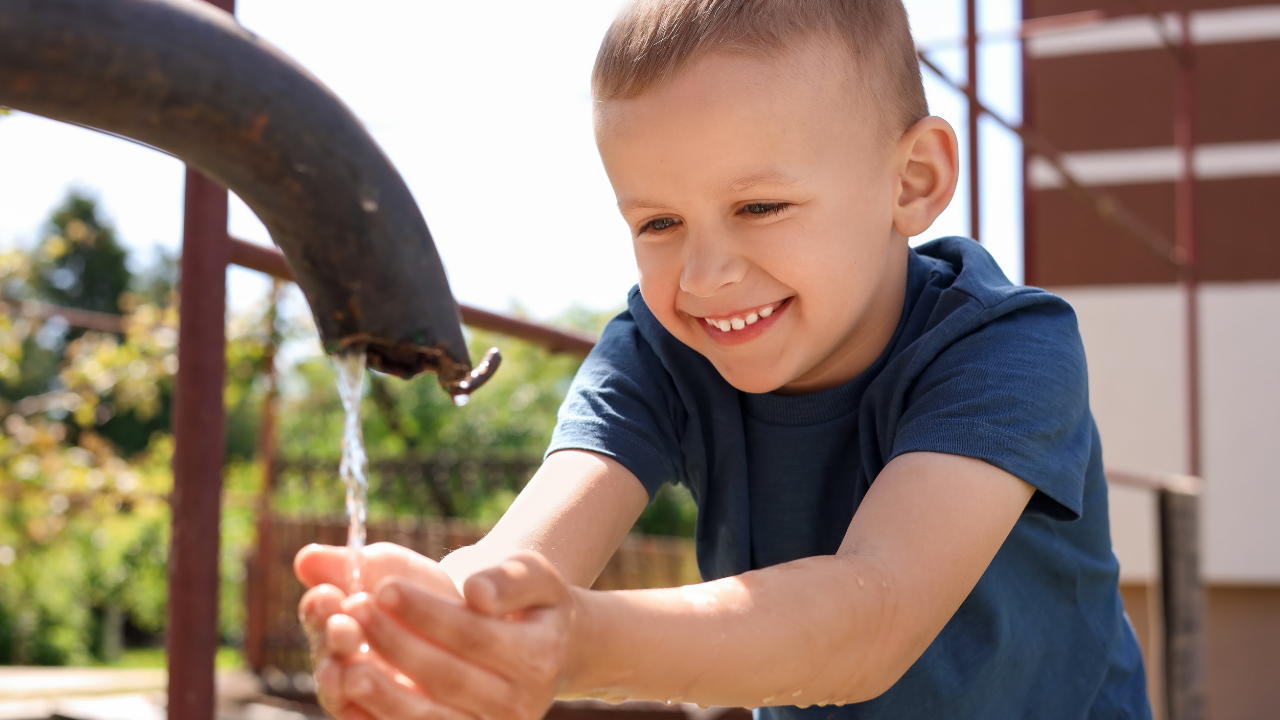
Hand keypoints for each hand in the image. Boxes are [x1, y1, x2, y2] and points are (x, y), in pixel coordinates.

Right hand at [295, 543, 462, 716]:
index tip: (327, 596)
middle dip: (332, 643)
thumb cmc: (419, 590)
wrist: (468, 618)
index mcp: (334, 625)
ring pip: (348, 696)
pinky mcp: (393, 715)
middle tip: (344, 628)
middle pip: (327, 660)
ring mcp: (367, 694)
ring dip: (350, 683)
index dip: (317, 610)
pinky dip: (375, 713)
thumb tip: (306, 557)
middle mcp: (344, 664)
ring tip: (357, 670)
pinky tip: (383, 698)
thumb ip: (346, 564)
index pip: (317, 619)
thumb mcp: (387, 568)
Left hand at [342, 551, 581, 719]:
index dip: (426, 613)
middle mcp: (517, 704)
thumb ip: (510, 579)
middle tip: (353, 609)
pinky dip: (377, 717)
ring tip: (342, 660)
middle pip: (446, 678)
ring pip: (427, 719)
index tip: (384, 587)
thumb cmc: (532, 604)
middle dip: (395, 644)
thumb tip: (476, 591)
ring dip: (380, 692)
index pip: (473, 635)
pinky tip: (347, 692)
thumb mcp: (534, 576)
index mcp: (539, 657)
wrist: (545, 650)